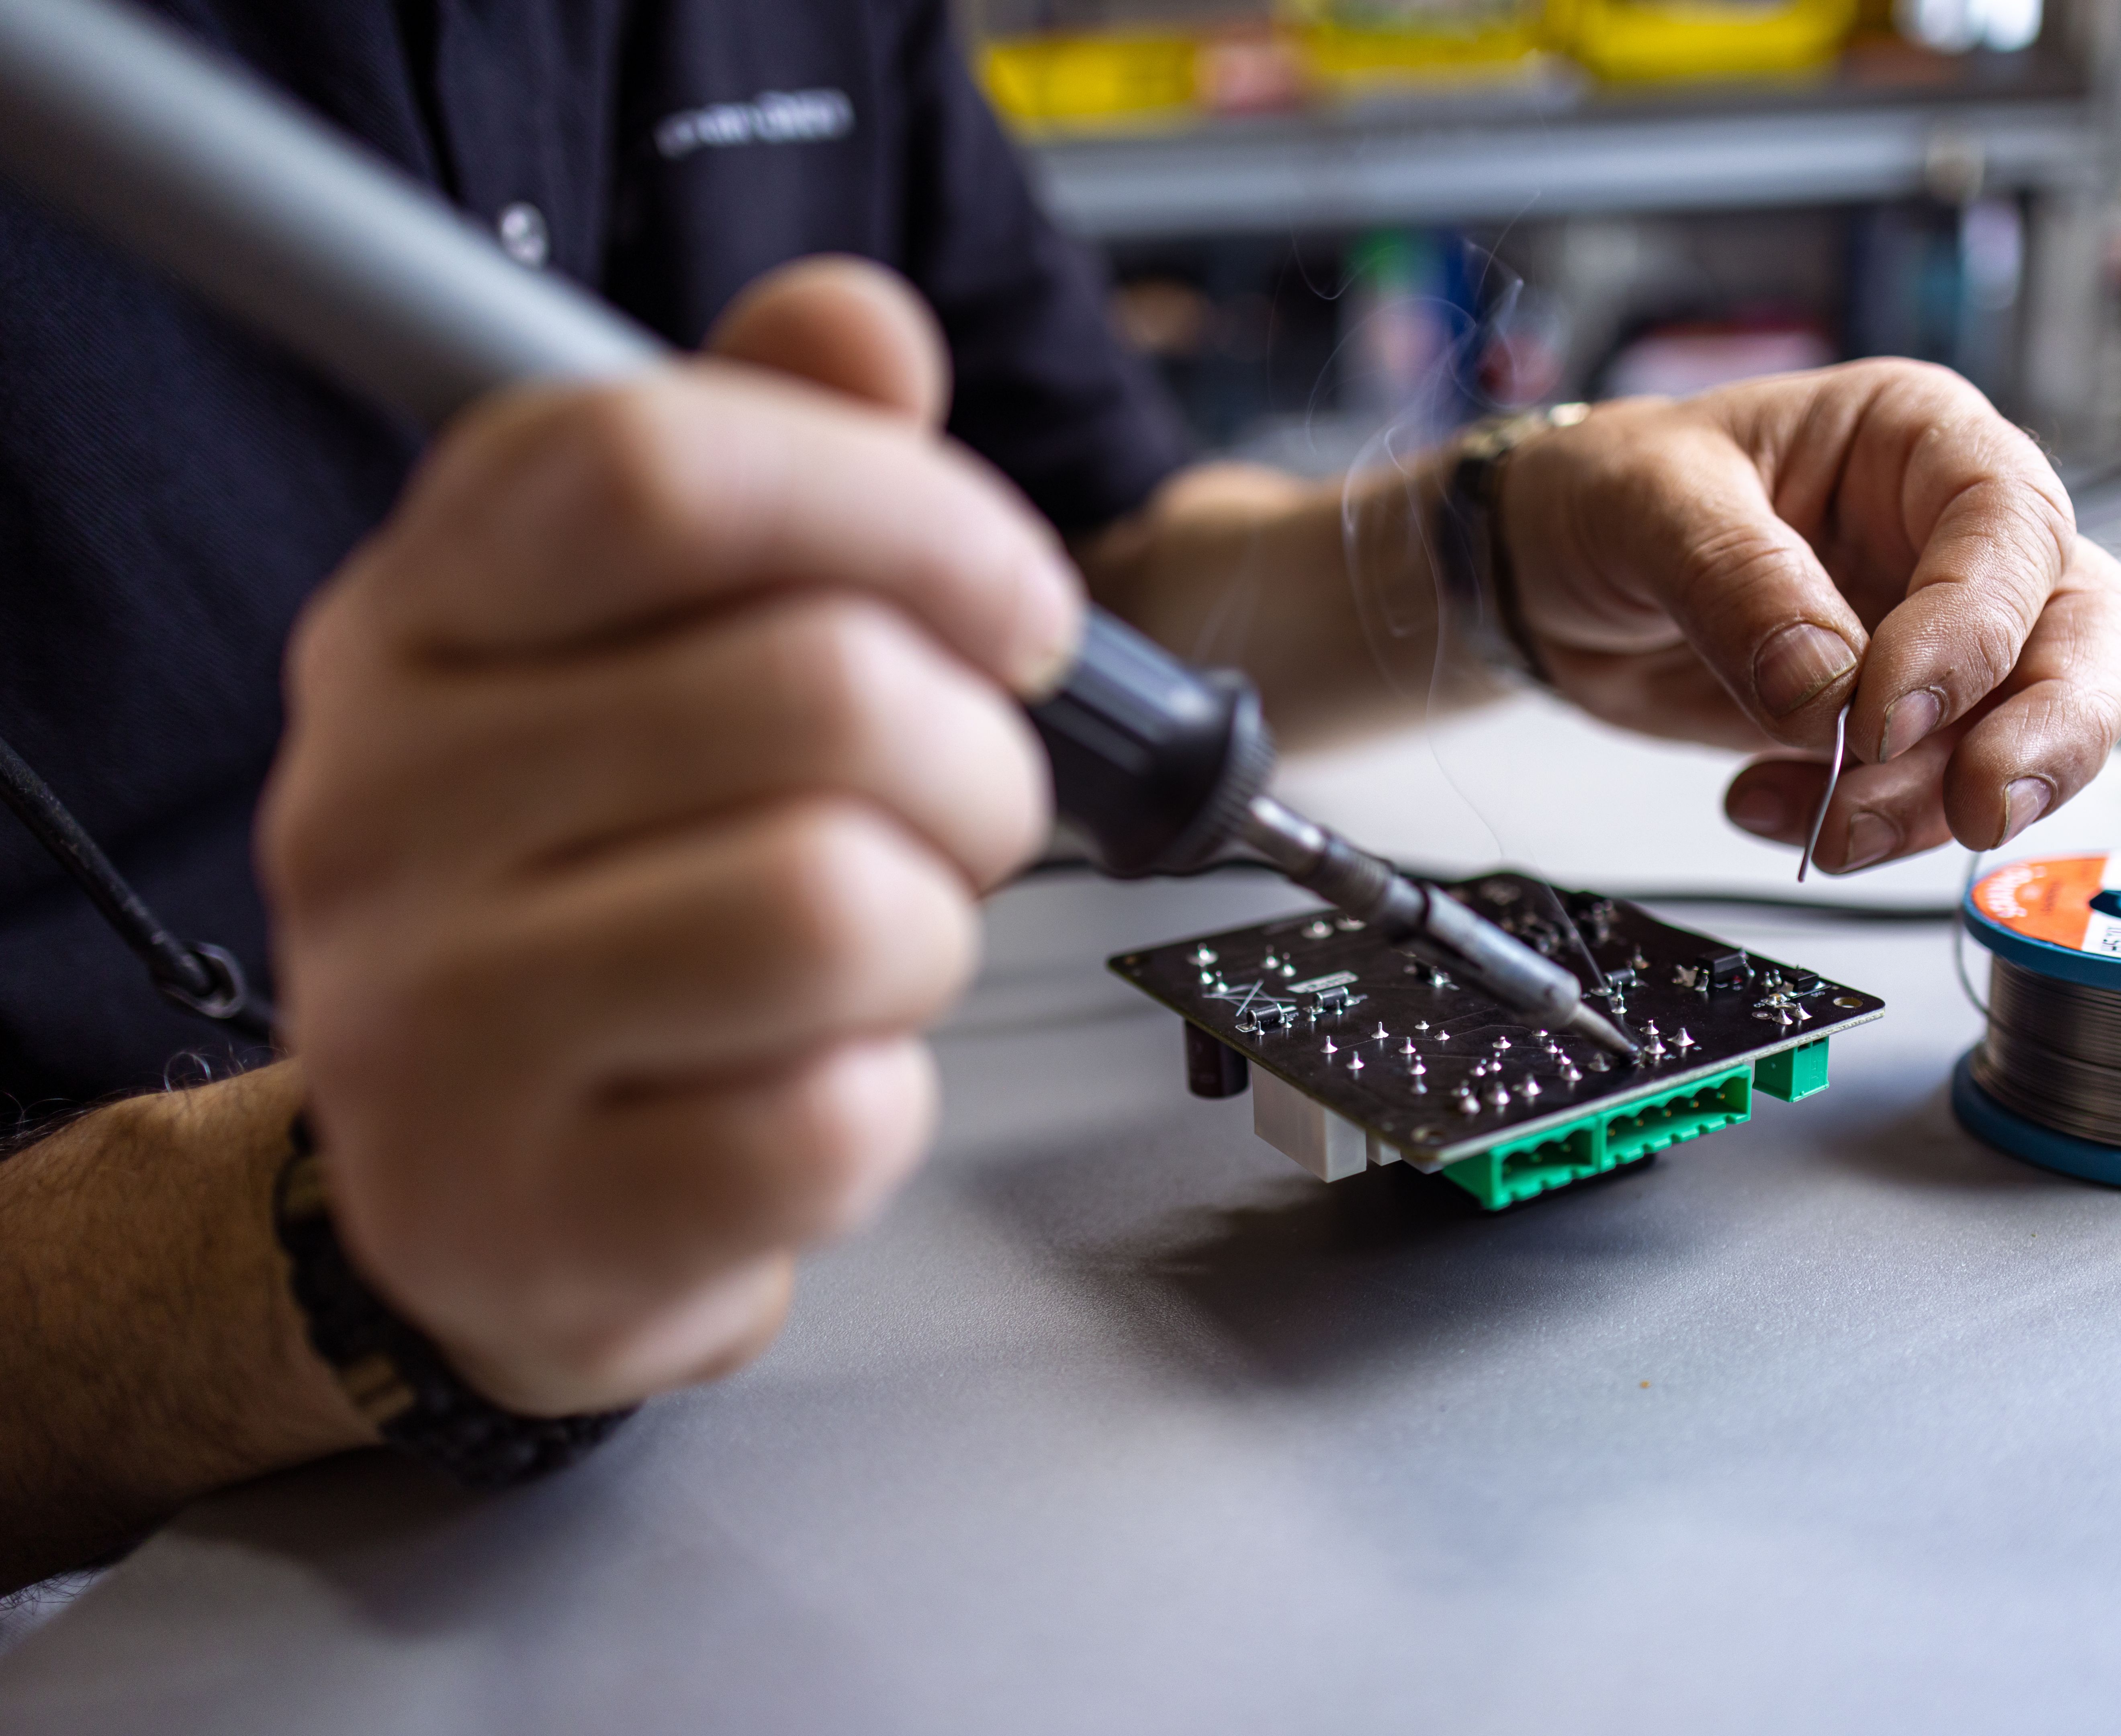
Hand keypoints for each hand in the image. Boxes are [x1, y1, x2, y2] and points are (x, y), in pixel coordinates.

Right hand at [261, 259, 1080, 1415]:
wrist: (495, 1183)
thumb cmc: (604, 885)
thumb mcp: (657, 643)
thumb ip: (767, 461)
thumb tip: (863, 327)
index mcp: (419, 616)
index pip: (656, 461)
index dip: (903, 509)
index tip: (1014, 602)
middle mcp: (380, 802)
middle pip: (815, 689)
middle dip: (975, 762)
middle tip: (951, 813)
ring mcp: (422, 1023)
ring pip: (838, 907)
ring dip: (930, 936)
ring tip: (872, 948)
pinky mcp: (513, 1214)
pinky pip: (830, 1124)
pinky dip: (879, 1107)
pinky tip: (799, 1086)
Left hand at [1500, 361, 2120, 871]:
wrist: (1545, 571)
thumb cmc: (1607, 490)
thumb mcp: (1648, 503)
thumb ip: (1736, 584)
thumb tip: (1823, 689)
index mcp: (1913, 438)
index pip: (2009, 524)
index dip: (1974, 628)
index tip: (1889, 713)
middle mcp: (1949, 536)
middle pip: (2082, 633)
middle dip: (2049, 735)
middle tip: (1973, 810)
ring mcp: (1932, 637)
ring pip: (2021, 732)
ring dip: (1931, 805)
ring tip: (1821, 829)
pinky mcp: (1893, 725)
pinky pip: (1927, 791)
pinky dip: (1863, 823)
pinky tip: (1763, 805)